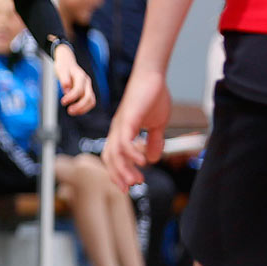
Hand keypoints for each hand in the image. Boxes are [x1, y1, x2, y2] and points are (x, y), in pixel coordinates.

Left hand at [53, 44, 94, 114]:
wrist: (67, 62)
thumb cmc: (63, 66)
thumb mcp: (61, 70)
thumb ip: (64, 80)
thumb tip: (67, 90)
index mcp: (80, 76)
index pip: (79, 89)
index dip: (71, 97)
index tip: (63, 102)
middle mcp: (87, 82)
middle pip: (88, 97)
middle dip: (79, 106)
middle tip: (69, 111)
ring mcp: (88, 87)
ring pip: (91, 101)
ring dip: (83, 109)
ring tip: (72, 112)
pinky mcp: (87, 91)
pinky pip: (89, 102)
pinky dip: (84, 108)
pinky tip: (76, 111)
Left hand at [102, 67, 170, 188]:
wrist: (152, 77)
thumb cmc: (153, 98)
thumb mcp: (156, 125)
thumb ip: (153, 142)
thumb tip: (152, 160)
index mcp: (122, 132)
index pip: (113, 156)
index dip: (118, 172)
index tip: (129, 185)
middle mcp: (117, 130)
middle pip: (110, 157)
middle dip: (118, 175)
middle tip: (130, 188)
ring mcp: (120, 125)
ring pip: (115, 153)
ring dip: (125, 169)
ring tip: (137, 180)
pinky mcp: (127, 119)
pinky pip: (124, 140)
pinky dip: (131, 154)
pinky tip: (143, 163)